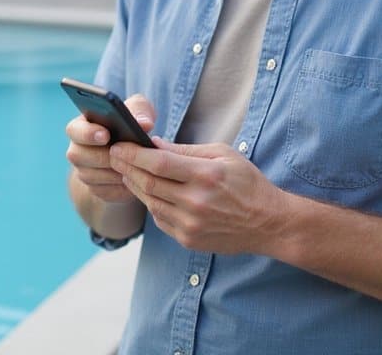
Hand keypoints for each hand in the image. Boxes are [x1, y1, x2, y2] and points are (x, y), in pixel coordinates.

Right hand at [66, 94, 155, 204]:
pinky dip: (120, 187)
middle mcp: (77, 150)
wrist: (132, 153)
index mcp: (81, 127)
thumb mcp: (138, 112)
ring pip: (91, 176)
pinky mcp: (96, 189)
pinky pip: (104, 191)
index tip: (105, 135)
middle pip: (78, 155)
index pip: (74, 130)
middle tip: (124, 155)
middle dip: (103, 155)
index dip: (87, 133)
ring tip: (134, 166)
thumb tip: (144, 123)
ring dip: (113, 172)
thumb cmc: (131, 124)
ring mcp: (84, 171)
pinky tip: (134, 180)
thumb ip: (140, 111)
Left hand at [109, 140, 289, 254]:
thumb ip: (185, 150)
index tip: (119, 145)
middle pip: (148, 183)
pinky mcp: (188, 239)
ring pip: (149, 202)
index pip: (158, 163)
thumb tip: (152, 144)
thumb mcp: (222, 155)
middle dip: (126, 167)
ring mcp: (190, 224)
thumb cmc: (247, 182)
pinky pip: (159, 218)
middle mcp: (196, 202)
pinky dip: (150, 203)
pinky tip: (147, 191)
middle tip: (113, 155)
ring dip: (134, 185)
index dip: (133, 154)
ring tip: (125, 171)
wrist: (268, 223)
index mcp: (206, 176)